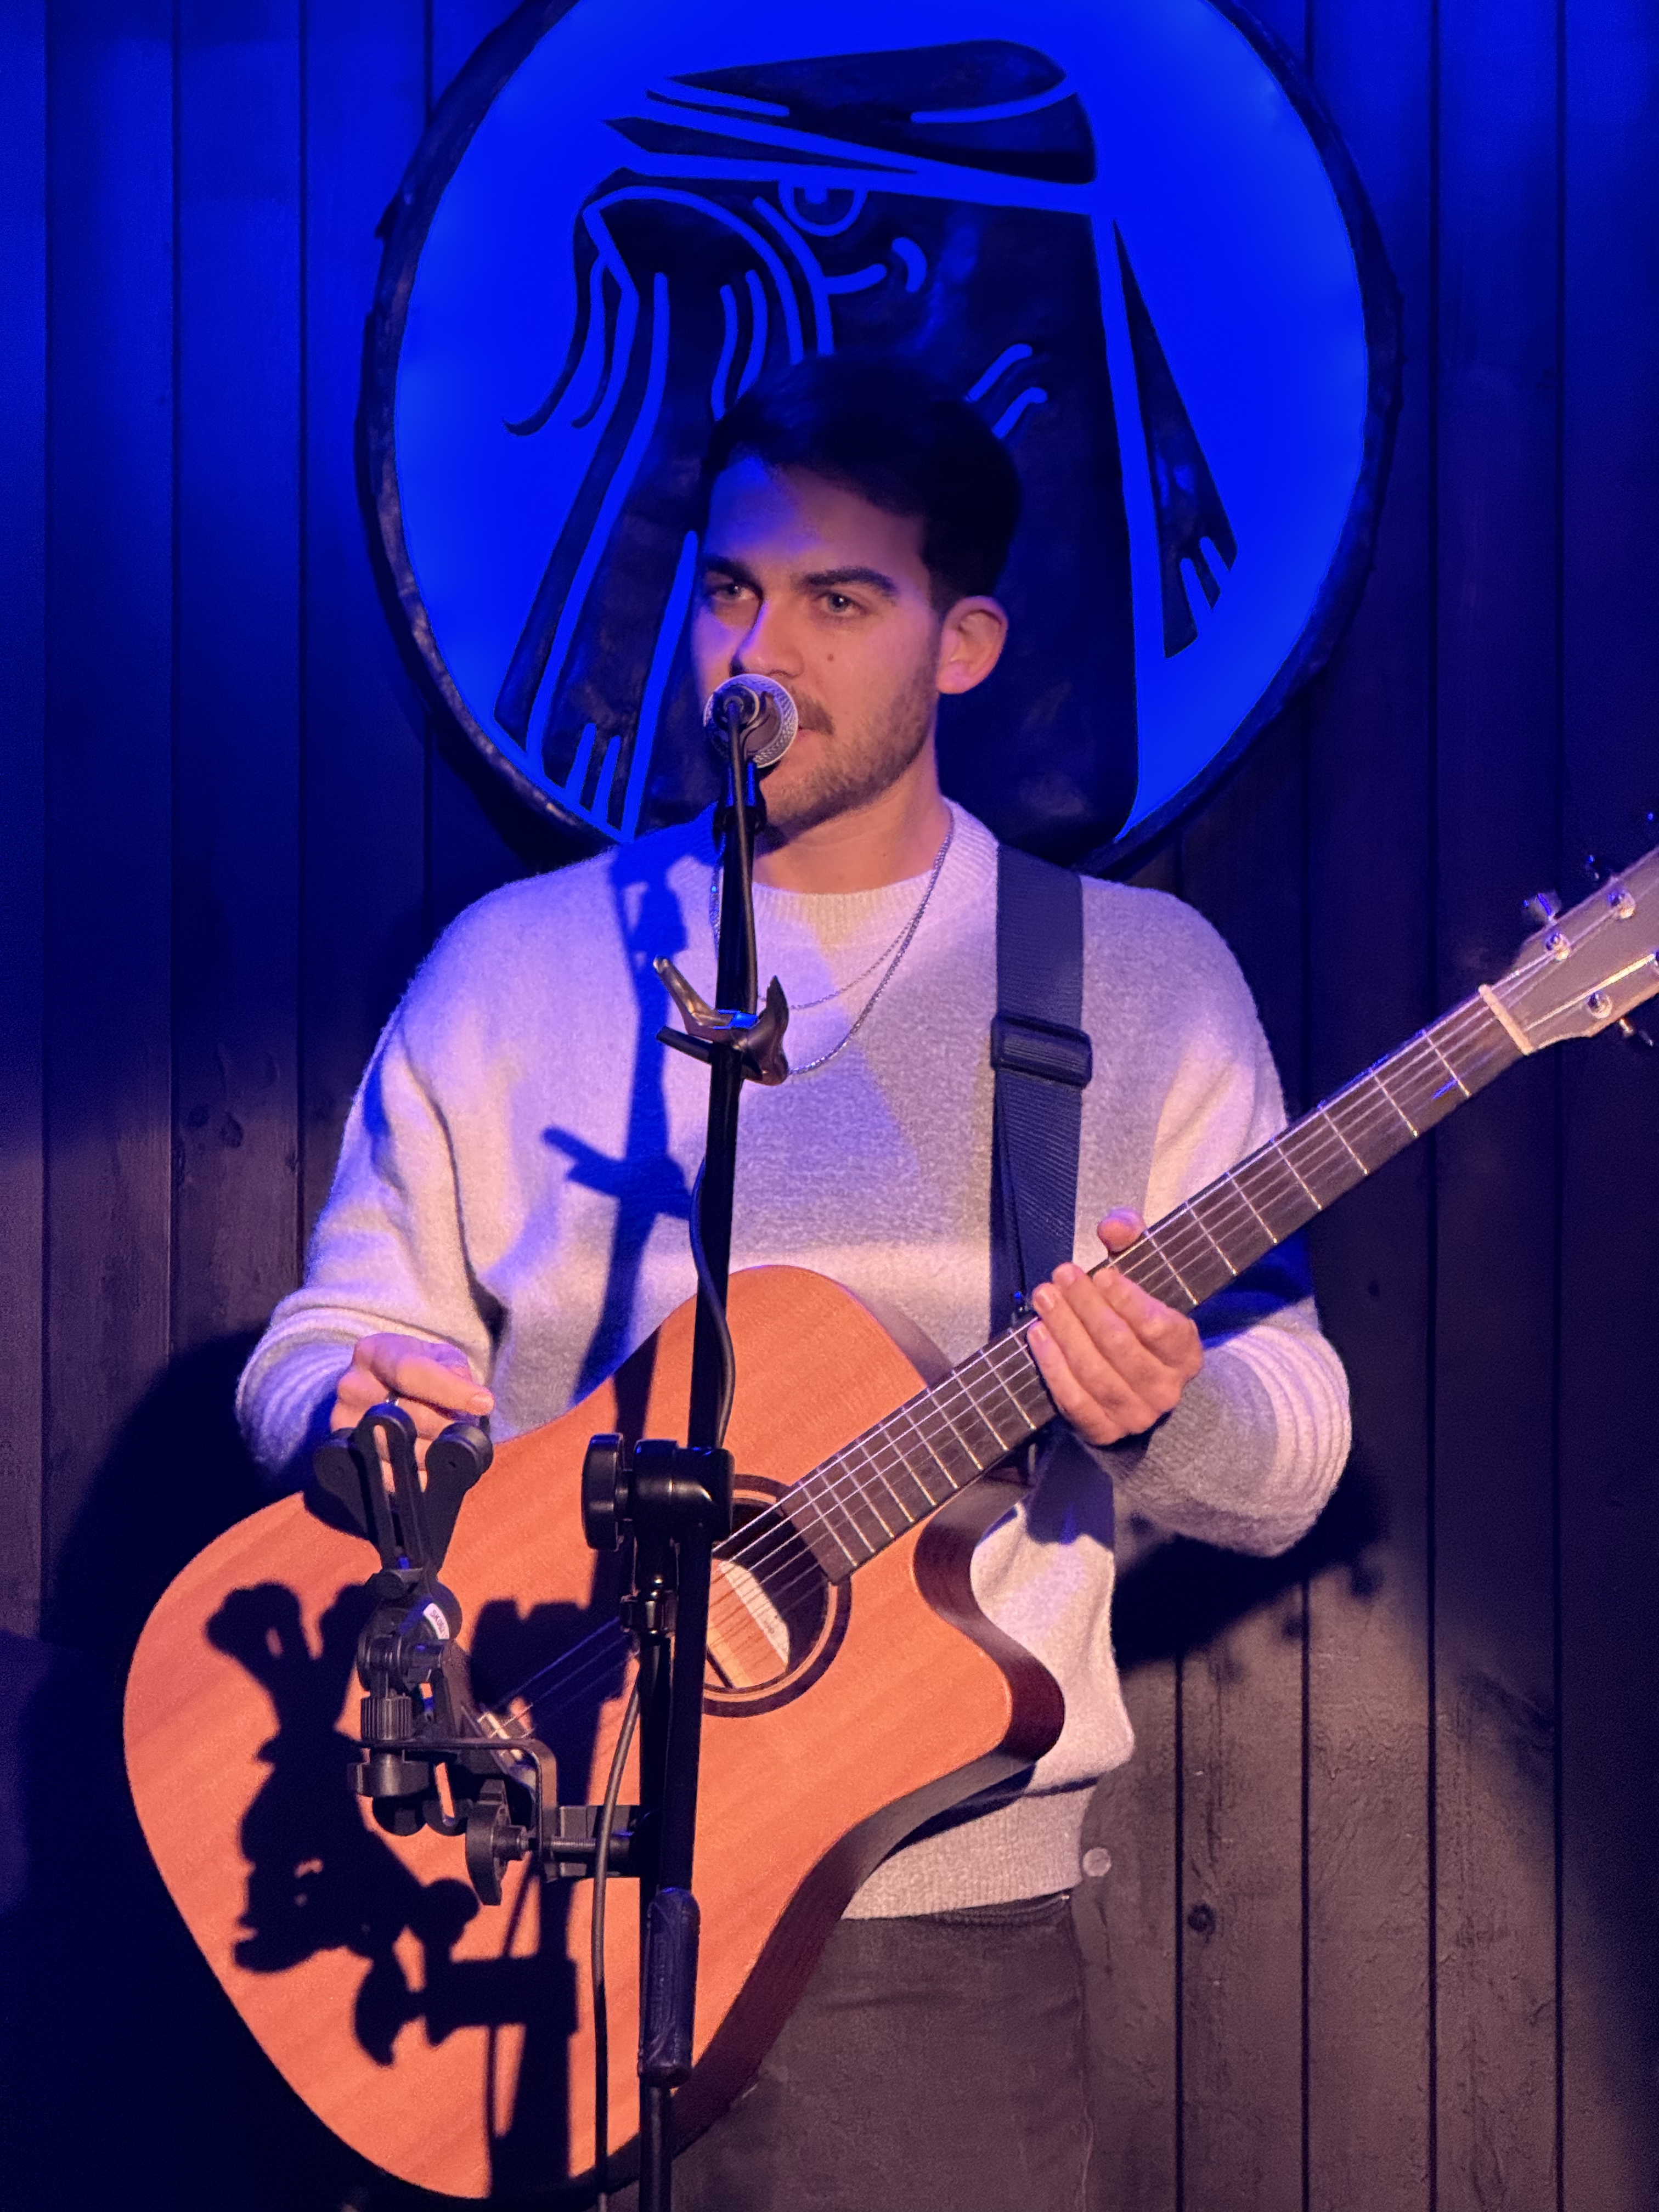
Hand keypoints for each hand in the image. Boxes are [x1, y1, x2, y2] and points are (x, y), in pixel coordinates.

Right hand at [330, 1333, 493, 1463]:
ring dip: (438, 1451)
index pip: (411, 1372)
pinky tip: (434, 1465)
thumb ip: (456, 1371)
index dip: (451, 1390)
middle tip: (465, 1424)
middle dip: (449, 1424)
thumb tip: (473, 1400)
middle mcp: (352, 1386)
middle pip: (411, 1416)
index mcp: (374, 1353)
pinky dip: (421, 1476)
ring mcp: (344, 1424)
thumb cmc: (415, 1371)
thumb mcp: (438, 1356)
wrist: (375, 1390)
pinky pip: (390, 1478)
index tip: (484, 1404)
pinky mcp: (348, 1456)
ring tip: (445, 1439)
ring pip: (402, 1451)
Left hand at [1025, 1210, 1201, 1447]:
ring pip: (1093, 1371)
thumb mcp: (1147, 1279)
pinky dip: (1052, 1366)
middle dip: (1085, 1307)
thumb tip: (1113, 1225)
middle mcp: (1165, 1389)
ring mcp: (1134, 1414)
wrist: (1141, 1387)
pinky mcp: (1103, 1431)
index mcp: (1185, 1353)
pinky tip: (1038, 1335)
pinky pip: (1074, 1400)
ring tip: (1045, 1299)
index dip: (1128, 1300)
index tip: (1102, 1273)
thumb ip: (1134, 1242)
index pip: (1159, 1328)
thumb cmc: (1140, 1322)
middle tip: (1062, 1276)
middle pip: (1119, 1346)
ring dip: (1064, 1331)